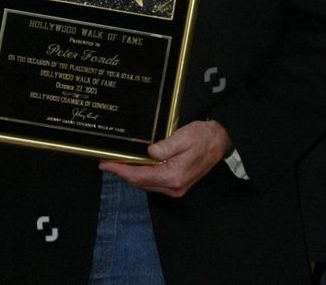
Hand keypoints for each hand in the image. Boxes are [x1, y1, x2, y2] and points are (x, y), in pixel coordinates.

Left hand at [99, 120, 231, 197]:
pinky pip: (154, 182)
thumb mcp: (183, 136)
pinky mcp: (177, 184)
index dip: (120, 170)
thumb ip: (164, 146)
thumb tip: (148, 152)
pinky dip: (142, 175)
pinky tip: (135, 166)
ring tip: (117, 163)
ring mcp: (176, 188)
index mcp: (173, 176)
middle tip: (106, 162)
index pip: (139, 176)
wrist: (221, 140)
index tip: (105, 163)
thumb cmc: (203, 136)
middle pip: (140, 183)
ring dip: (131, 175)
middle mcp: (173, 187)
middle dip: (122, 173)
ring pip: (146, 184)